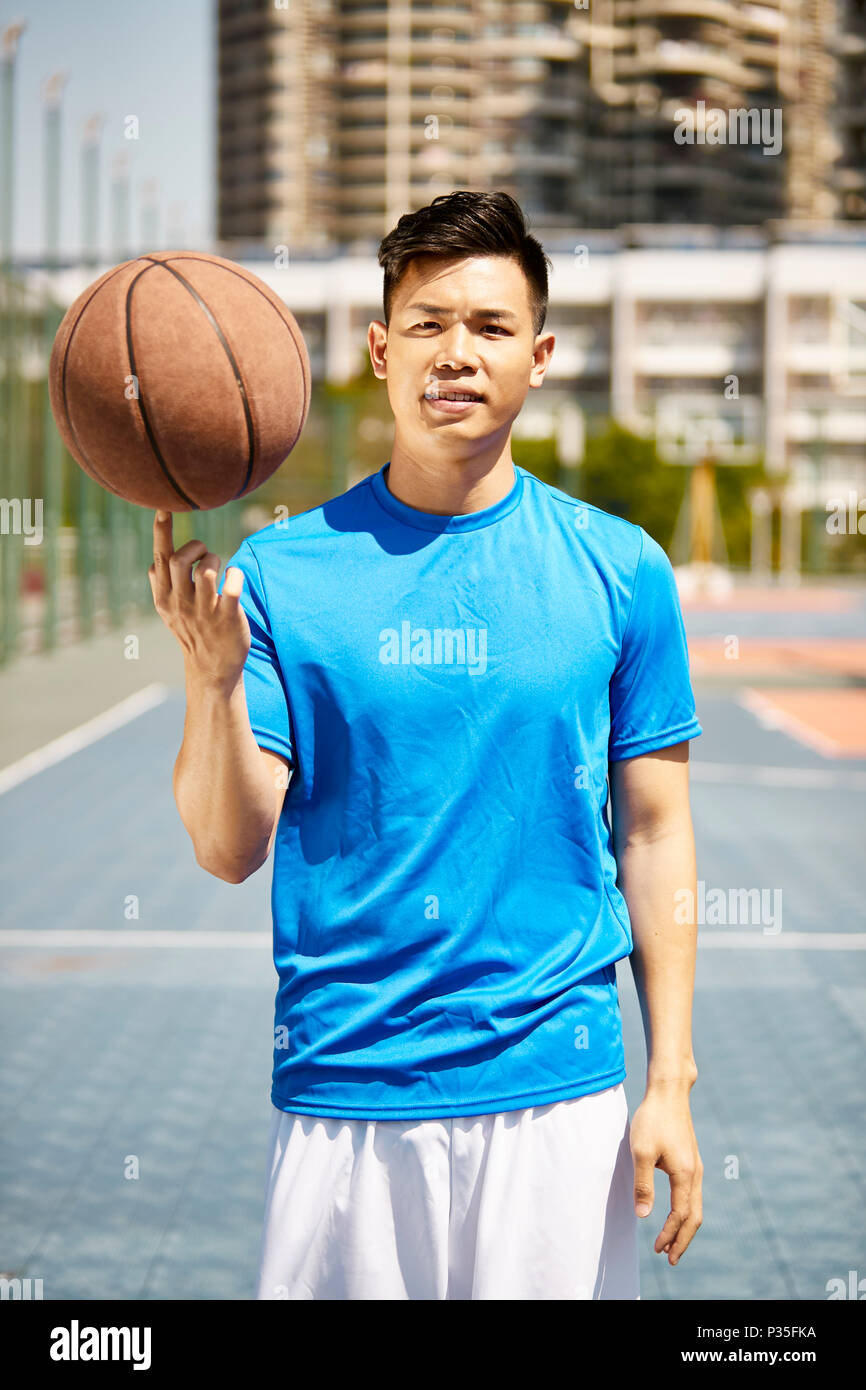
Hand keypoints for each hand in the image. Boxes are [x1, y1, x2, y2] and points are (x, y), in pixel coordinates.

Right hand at [148, 510, 249, 691]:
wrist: (211, 670)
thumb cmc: (192, 632)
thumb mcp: (168, 611)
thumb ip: (162, 585)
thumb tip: (155, 561)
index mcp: (164, 597)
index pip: (159, 558)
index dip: (161, 531)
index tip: (164, 507)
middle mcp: (181, 603)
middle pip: (177, 560)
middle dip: (194, 546)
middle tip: (204, 553)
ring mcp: (204, 611)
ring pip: (205, 571)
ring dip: (215, 559)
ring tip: (220, 567)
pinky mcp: (227, 618)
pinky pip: (231, 588)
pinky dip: (235, 575)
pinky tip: (235, 578)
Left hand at [629, 1083, 702, 1265]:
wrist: (668, 1092)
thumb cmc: (653, 1120)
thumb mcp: (641, 1152)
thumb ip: (643, 1185)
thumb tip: (644, 1216)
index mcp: (685, 1175)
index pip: (680, 1215)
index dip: (669, 1235)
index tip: (657, 1249)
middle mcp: (696, 1174)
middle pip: (695, 1217)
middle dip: (683, 1240)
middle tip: (670, 1258)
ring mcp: (695, 1167)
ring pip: (696, 1206)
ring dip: (685, 1227)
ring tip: (672, 1242)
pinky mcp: (691, 1161)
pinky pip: (693, 1195)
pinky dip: (686, 1212)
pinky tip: (674, 1214)